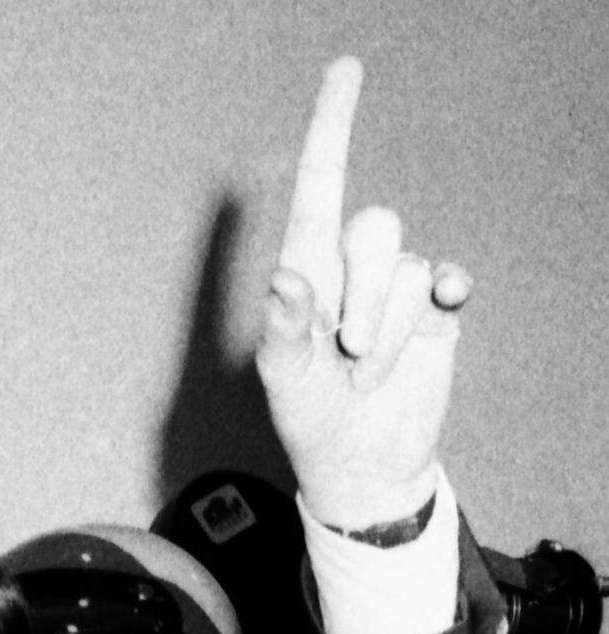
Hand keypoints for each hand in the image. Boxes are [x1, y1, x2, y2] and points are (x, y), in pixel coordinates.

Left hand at [256, 58, 470, 528]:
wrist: (360, 467)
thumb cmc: (308, 420)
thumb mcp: (283, 383)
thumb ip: (282, 332)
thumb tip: (287, 281)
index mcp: (306, 271)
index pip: (319, 187)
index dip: (331, 130)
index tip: (346, 72)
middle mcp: (352, 270)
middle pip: (372, 229)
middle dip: (363, 296)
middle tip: (347, 355)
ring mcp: (396, 291)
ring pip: (407, 270)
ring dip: (386, 334)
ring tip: (365, 376)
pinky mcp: (434, 313)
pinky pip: (446, 279)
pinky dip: (443, 292)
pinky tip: (442, 307)